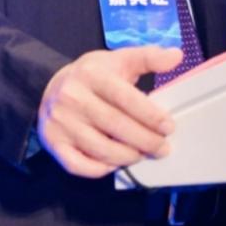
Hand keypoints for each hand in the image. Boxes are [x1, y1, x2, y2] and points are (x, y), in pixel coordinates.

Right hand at [37, 45, 181, 177]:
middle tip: (162, 148)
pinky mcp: (53, 142)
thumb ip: (148, 57)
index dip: (150, 115)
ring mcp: (61, 122)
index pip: (125, 98)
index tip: (168, 127)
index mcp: (91, 74)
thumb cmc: (92, 75)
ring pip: (100, 149)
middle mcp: (73, 97)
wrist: (49, 87)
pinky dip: (101, 170)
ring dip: (127, 156)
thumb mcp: (118, 59)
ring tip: (142, 154)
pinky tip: (115, 163)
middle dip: (145, 140)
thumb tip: (177, 56)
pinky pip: (80, 165)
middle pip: (116, 125)